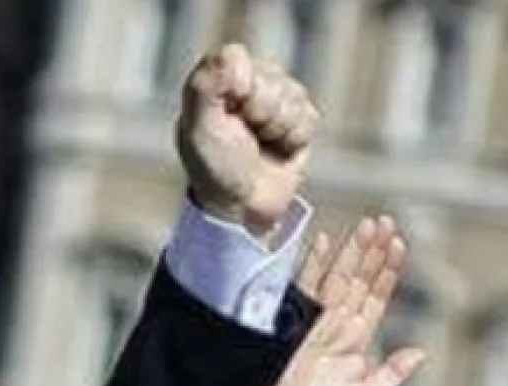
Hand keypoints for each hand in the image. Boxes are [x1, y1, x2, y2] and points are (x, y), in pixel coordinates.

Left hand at [175, 44, 318, 234]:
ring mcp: (274, 102)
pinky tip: (279, 150)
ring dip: (279, 127)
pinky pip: (309, 116)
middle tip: (246, 137)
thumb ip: (205, 85)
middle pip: (272, 78)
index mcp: (215, 83)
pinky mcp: (297, 122)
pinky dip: (295, 138)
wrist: (243, 208)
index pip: (238, 58)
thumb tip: (234, 55)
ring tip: (261, 145)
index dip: (240, 86)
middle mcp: (245, 86)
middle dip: (262, 112)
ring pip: (294, 95)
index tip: (229, 114)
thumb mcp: (198, 129)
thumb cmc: (213, 169)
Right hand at [258, 216, 426, 385]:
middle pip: (359, 279)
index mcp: (356, 339)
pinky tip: (322, 243)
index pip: (376, 296)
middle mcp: (337, 324)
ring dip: (353, 251)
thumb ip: (392, 373)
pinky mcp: (295, 323)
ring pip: (339, 277)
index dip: (387, 271)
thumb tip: (420, 352)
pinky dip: (313, 265)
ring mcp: (317, 321)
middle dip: (372, 251)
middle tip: (385, 222)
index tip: (398, 245)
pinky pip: (306, 287)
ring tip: (368, 226)